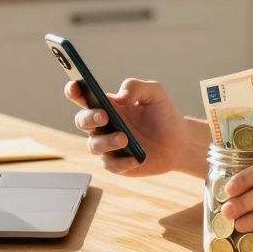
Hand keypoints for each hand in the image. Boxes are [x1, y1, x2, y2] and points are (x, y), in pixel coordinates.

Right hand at [65, 78, 193, 176]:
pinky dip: (121, 162)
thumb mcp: (155, 93)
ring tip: (124, 138)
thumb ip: (136, 87)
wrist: (179, 141)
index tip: (74, 86)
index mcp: (108, 104)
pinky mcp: (117, 164)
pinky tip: (135, 158)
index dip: (74, 91)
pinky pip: (111, 165)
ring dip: (106, 141)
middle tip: (104, 116)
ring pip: (93, 145)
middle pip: (82, 121)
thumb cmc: (163, 114)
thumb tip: (121, 96)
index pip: (83, 96)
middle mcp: (103, 125)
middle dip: (89, 118)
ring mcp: (108, 145)